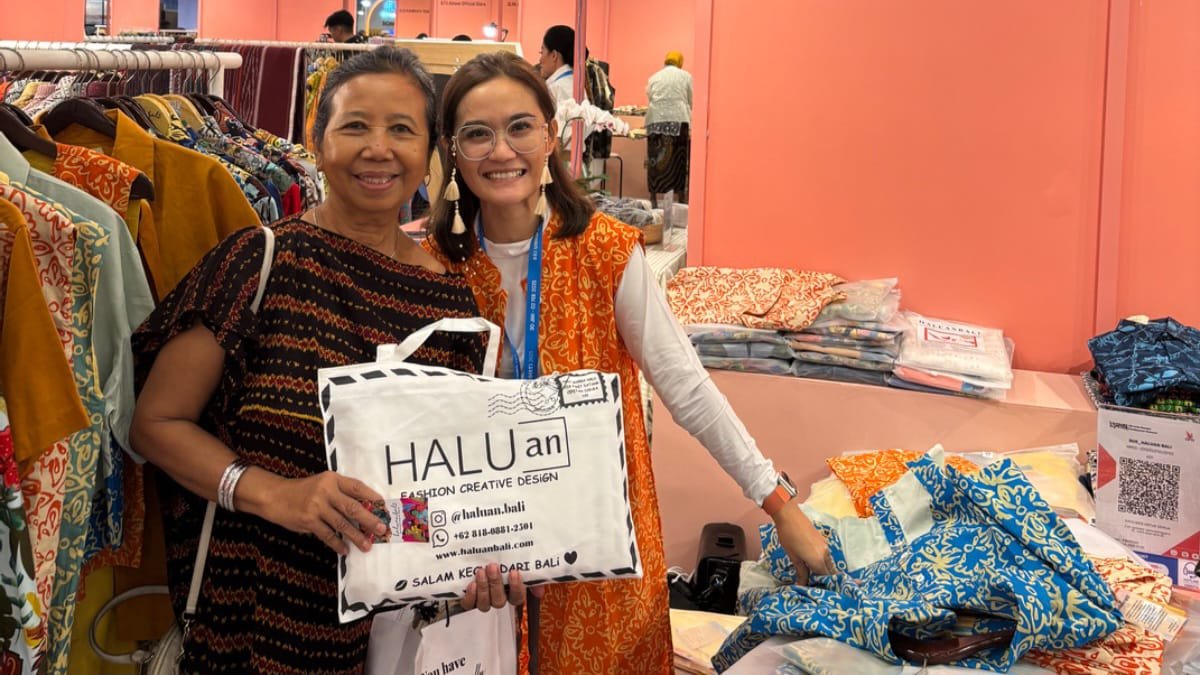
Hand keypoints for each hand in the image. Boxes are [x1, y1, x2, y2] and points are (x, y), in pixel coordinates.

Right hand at [264, 471, 385, 554]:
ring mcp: (317, 506)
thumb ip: (341, 492)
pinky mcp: (308, 521)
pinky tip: (345, 550)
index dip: (372, 497)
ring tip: (367, 545)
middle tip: (381, 529)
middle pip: (353, 507)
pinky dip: (337, 544)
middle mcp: (326, 491)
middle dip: (369, 520)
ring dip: (356, 536)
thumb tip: (365, 509)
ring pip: (342, 524)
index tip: (384, 508)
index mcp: (332, 479)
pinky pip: (327, 535)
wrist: (275, 496)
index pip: (357, 487)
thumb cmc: (303, 491)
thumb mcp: (323, 484)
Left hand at [459, 563, 544, 611]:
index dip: (516, 588)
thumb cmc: (497, 555)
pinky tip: (472, 584)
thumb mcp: (516, 560)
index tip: (514, 572)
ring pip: (485, 604)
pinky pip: (469, 605)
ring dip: (483, 588)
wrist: (475, 549)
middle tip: (493, 567)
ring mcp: (482, 599)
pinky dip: (471, 597)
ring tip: (481, 572)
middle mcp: (497, 597)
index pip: (517, 598)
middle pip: (499, 601)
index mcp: (510, 590)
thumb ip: (531, 574)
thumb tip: (540, 591)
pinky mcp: (468, 598)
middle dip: (496, 584)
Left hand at [771, 498, 833, 584]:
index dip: (823, 585)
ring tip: (814, 576)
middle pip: (830, 571)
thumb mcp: (793, 556)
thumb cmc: (788, 536)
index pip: (826, 578)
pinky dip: (823, 562)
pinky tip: (814, 564)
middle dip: (825, 579)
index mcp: (819, 560)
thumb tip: (802, 585)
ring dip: (824, 570)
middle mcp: (826, 554)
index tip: (817, 590)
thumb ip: (801, 571)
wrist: (789, 515)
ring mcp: (826, 546)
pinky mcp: (823, 540)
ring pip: (829, 563)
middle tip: (817, 585)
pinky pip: (826, 556)